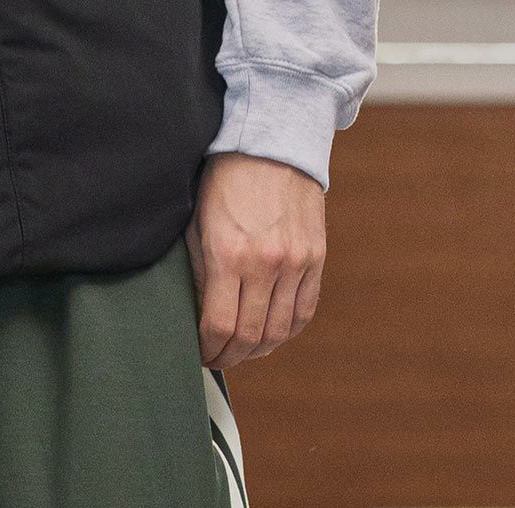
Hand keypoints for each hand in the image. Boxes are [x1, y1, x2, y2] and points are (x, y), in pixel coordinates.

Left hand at [185, 153, 325, 369]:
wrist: (273, 142)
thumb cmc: (226, 183)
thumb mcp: (198, 227)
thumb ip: (201, 277)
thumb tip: (201, 322)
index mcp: (231, 254)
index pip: (220, 327)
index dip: (208, 350)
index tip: (201, 353)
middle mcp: (267, 262)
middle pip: (250, 337)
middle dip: (230, 356)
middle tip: (219, 358)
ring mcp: (296, 261)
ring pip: (279, 332)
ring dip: (258, 350)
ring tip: (243, 350)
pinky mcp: (316, 257)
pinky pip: (304, 312)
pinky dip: (286, 331)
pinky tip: (270, 333)